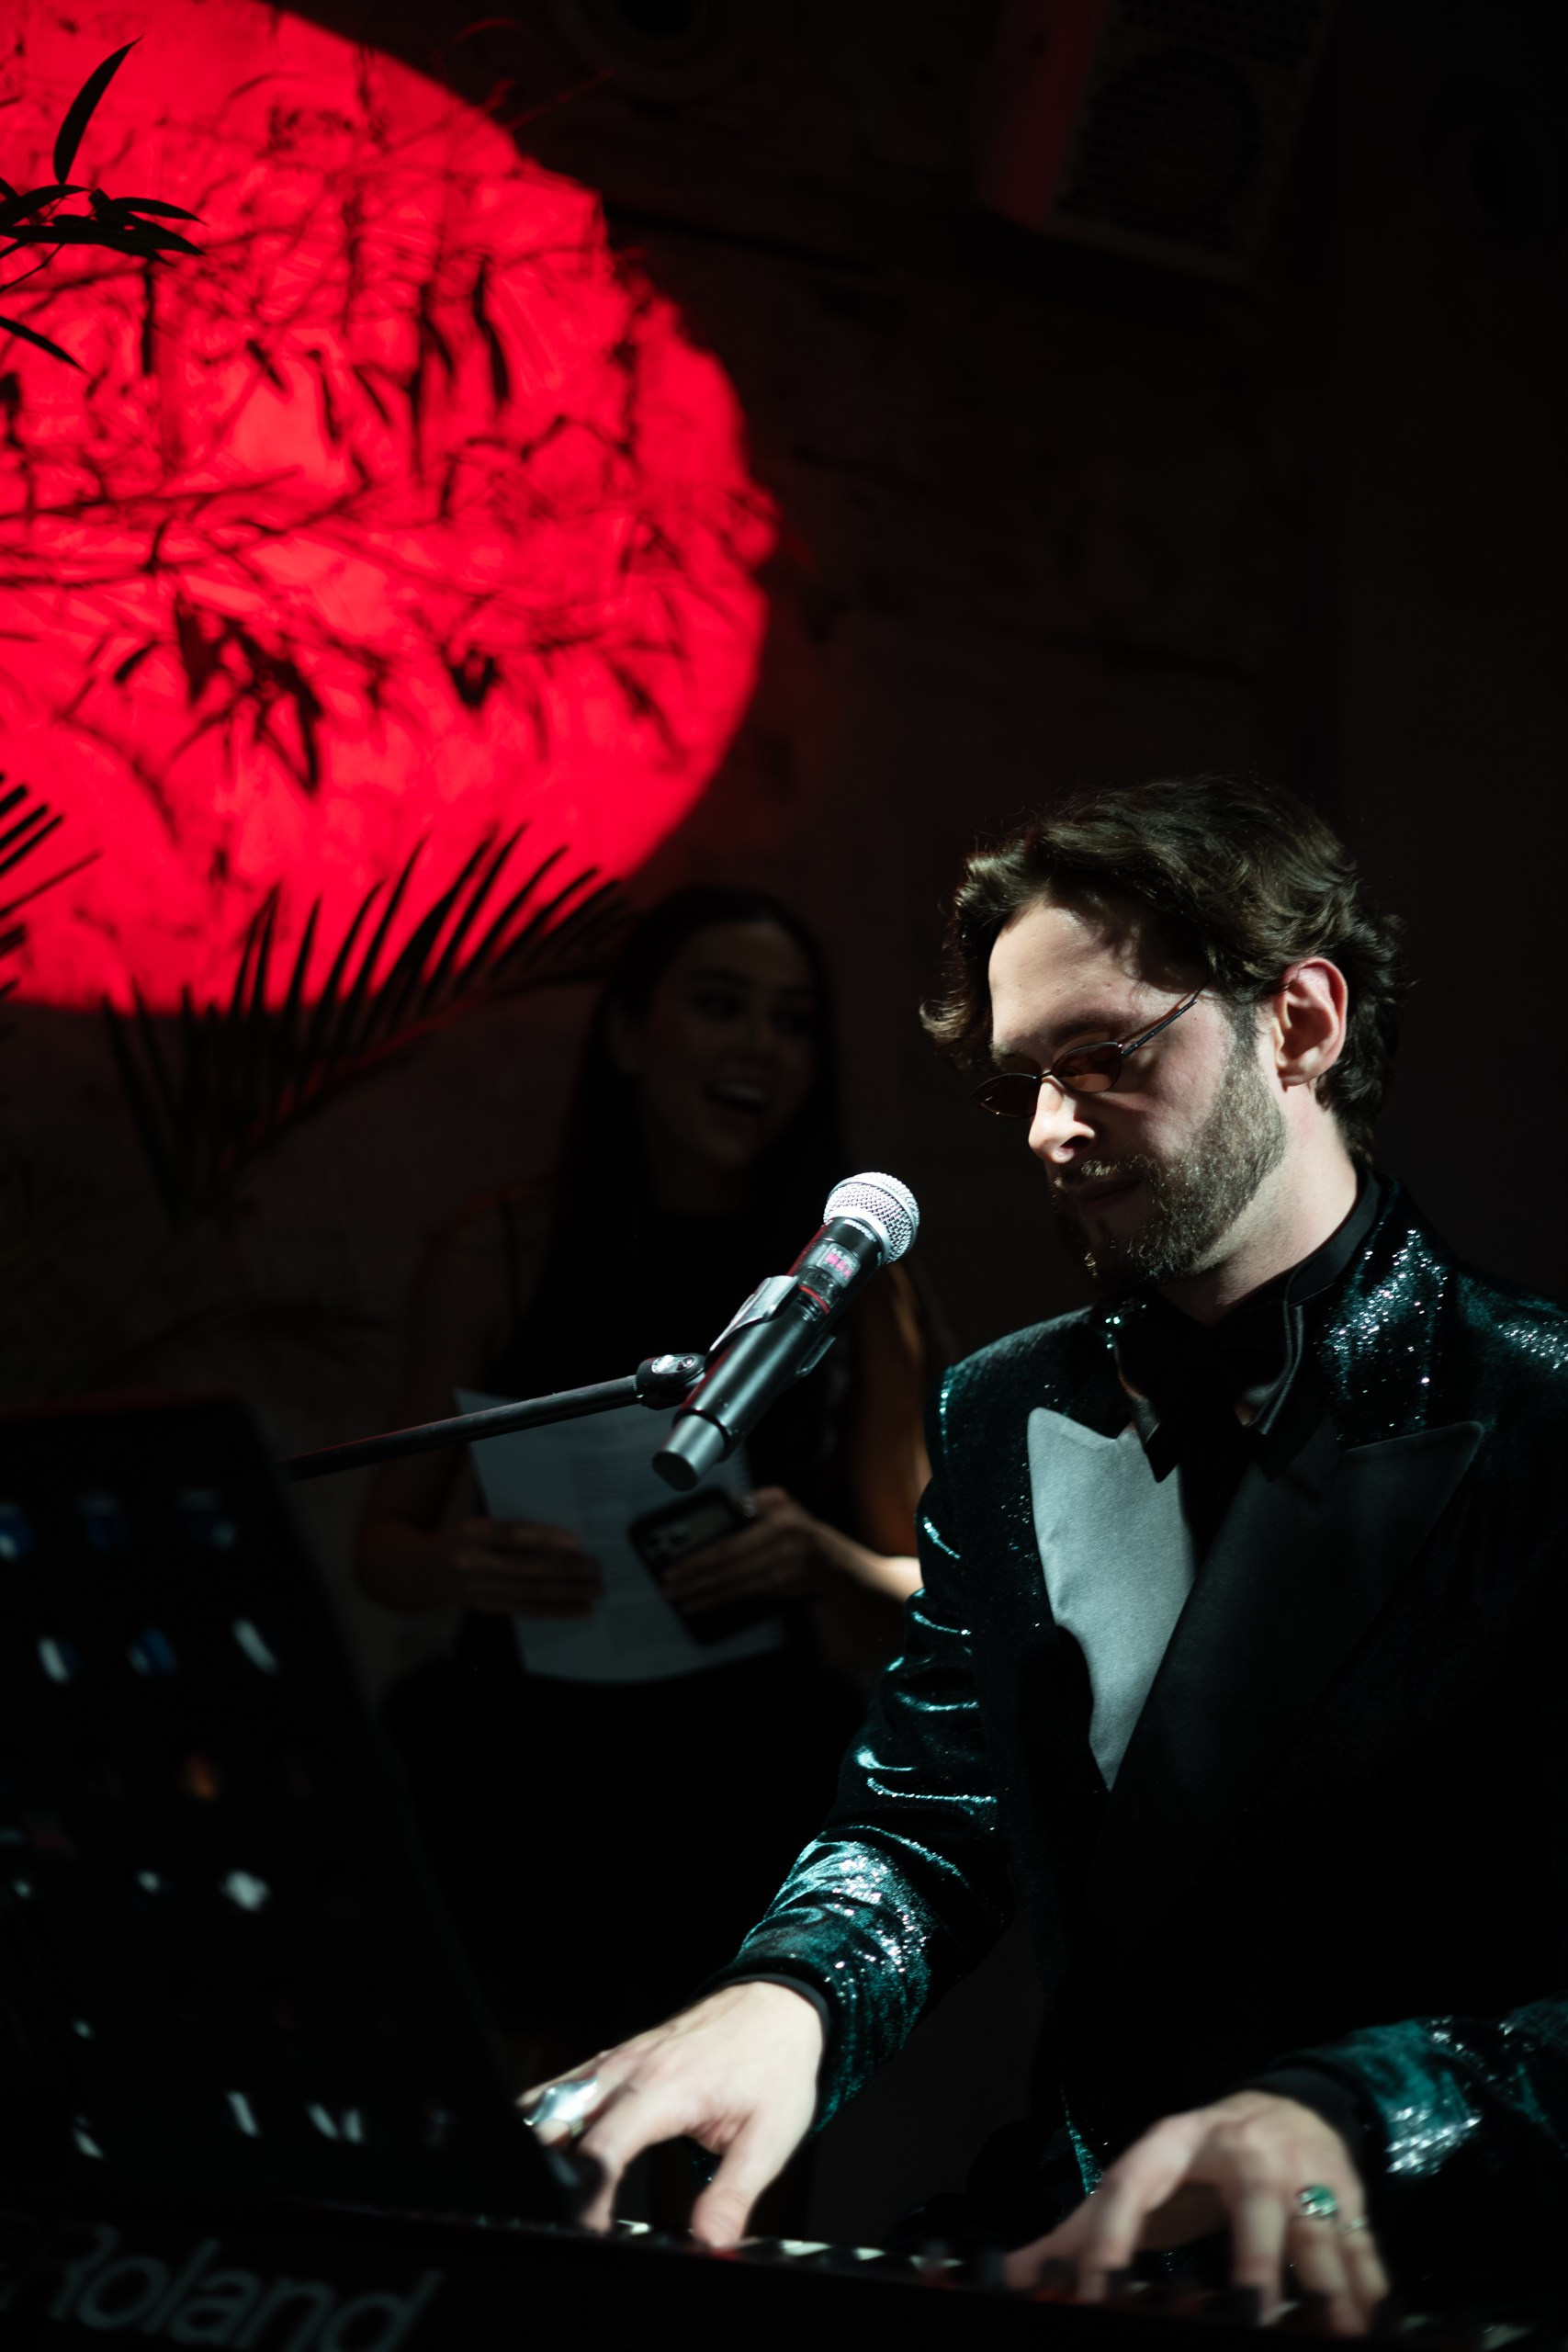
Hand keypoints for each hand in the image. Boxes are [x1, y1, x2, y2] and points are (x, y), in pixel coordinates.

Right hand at [432, 1516, 600, 1616]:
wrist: (415, 1571)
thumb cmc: (456, 1539)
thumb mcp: (474, 1522)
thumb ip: (508, 1529)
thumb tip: (562, 1537)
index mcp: (470, 1532)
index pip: (513, 1534)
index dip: (545, 1539)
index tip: (577, 1542)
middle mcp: (471, 1562)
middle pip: (526, 1568)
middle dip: (566, 1570)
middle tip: (596, 1570)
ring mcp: (476, 1589)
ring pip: (528, 1593)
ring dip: (566, 1593)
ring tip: (595, 1591)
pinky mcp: (483, 1607)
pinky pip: (524, 1611)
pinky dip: (554, 1610)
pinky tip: (578, 1609)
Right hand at [521, 1982, 822, 2240]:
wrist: (778, 2004)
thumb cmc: (774, 2065)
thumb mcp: (769, 2139)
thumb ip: (733, 2195)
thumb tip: (710, 2243)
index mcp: (665, 2089)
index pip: (603, 2151)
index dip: (586, 2197)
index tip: (586, 2232)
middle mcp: (628, 2071)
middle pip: (559, 2125)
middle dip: (549, 2175)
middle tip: (558, 2218)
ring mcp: (616, 2061)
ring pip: (549, 2102)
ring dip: (539, 2146)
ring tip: (543, 2193)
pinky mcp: (613, 2060)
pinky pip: (561, 2088)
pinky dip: (545, 2119)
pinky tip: (547, 2150)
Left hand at [659, 1487, 826, 1615]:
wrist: (829, 1561)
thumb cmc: (797, 1528)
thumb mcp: (780, 1503)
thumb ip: (752, 1503)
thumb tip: (717, 1512)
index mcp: (775, 1518)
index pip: (730, 1541)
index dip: (700, 1555)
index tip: (675, 1562)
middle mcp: (777, 1543)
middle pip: (726, 1563)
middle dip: (692, 1575)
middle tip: (667, 1583)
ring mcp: (776, 1567)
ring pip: (730, 1581)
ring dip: (698, 1590)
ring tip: (675, 1596)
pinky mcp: (774, 1585)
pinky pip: (738, 1592)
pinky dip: (714, 1599)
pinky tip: (695, 1603)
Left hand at [1004, 2092, 1388, 2335]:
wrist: (1284, 2106)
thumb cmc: (1198, 2164)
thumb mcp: (1143, 2181)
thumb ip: (1083, 2230)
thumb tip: (1011, 2276)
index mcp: (1173, 2144)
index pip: (1133, 2183)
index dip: (1112, 2235)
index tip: (1096, 2289)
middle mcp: (1241, 2151)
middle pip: (1251, 2197)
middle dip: (1255, 2257)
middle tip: (1251, 2317)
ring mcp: (1299, 2168)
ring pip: (1316, 2223)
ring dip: (1327, 2281)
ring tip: (1334, 2332)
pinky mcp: (1346, 2193)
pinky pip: (1361, 2241)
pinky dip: (1368, 2284)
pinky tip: (1371, 2324)